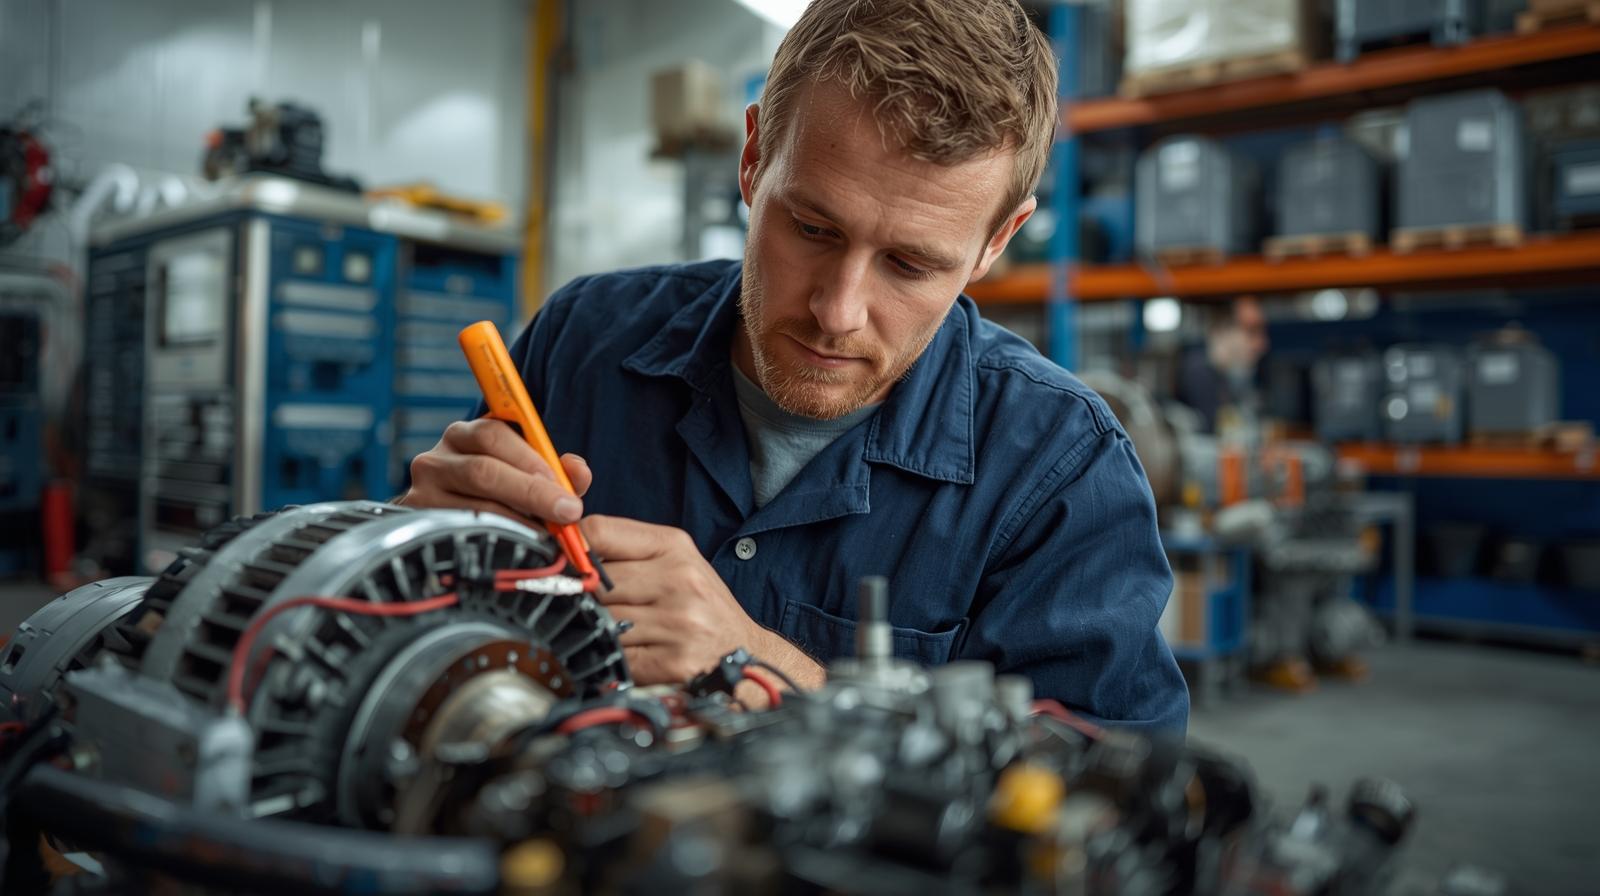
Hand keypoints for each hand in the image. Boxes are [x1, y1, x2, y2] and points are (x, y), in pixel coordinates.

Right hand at [398, 419, 591, 526]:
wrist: (445, 525)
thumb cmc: (496, 495)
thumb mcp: (524, 474)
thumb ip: (556, 470)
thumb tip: (579, 472)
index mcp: (464, 435)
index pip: (493, 434)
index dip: (530, 459)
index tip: (560, 483)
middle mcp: (435, 460)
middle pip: (483, 471)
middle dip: (531, 493)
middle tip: (567, 513)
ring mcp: (421, 495)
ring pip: (474, 508)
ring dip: (519, 523)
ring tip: (550, 536)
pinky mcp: (418, 528)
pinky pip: (461, 536)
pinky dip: (496, 543)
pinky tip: (520, 550)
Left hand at [582, 516, 824, 701]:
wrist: (745, 651)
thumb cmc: (701, 605)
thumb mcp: (675, 561)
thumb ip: (626, 551)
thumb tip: (565, 550)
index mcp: (674, 547)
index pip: (598, 532)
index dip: (570, 548)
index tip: (563, 562)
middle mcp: (678, 580)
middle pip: (594, 582)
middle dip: (583, 597)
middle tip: (583, 605)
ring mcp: (677, 622)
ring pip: (601, 621)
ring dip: (597, 630)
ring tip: (612, 630)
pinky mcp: (673, 661)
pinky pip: (617, 656)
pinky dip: (613, 657)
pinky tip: (626, 653)